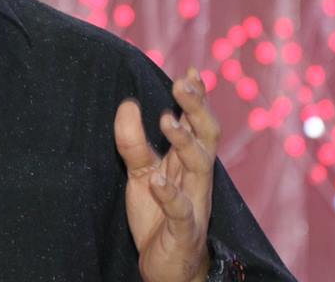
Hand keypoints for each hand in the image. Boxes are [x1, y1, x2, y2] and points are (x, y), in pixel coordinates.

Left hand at [114, 68, 219, 281]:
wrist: (167, 269)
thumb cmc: (158, 216)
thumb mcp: (140, 174)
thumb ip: (133, 142)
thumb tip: (127, 103)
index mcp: (188, 162)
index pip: (198, 123)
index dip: (197, 98)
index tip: (191, 72)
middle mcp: (197, 178)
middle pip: (207, 136)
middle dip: (197, 108)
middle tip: (182, 84)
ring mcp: (194, 203)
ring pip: (200, 167)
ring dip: (184, 141)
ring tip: (166, 120)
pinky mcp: (184, 231)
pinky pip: (181, 211)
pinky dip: (170, 195)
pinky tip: (157, 180)